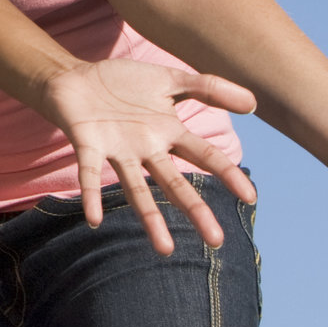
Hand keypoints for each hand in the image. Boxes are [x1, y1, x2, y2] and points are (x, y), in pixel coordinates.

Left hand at [39, 58, 257, 253]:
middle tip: (217, 242)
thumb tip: (254, 104)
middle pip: (174, 184)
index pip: (204, 156)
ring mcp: (116, 150)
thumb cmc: (122, 83)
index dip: (227, 173)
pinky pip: (88, 173)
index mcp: (168, 133)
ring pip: (136, 189)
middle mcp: (146, 149)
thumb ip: (208, 87)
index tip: (251, 198)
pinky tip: (94, 219)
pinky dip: (91, 195)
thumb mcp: (170, 79)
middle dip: (195, 211)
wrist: (74, 77)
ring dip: (150, 219)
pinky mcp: (86, 144)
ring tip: (165, 250)